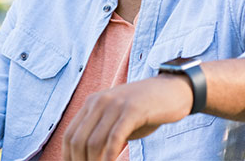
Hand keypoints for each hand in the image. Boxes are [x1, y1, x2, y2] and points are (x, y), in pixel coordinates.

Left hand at [63, 73, 192, 160]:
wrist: (175, 90)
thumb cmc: (147, 110)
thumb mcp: (120, 118)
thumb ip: (103, 133)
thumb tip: (89, 156)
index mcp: (93, 103)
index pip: (70, 135)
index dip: (69, 156)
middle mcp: (100, 101)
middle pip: (78, 140)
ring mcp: (116, 104)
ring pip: (94, 141)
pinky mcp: (132, 110)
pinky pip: (114, 138)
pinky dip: (109, 157)